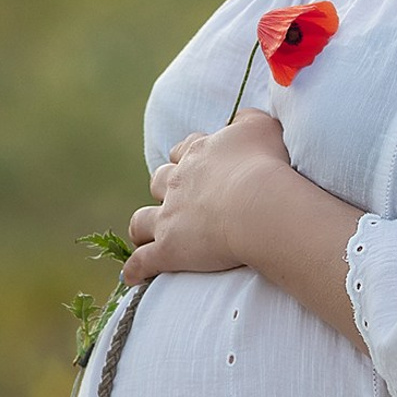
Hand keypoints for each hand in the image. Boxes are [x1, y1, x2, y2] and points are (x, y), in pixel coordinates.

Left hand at [123, 108, 293, 282]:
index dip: (187, 159)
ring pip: (142, 220)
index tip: (195, 166)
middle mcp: (178, 182)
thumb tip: (237, 120)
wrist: (258, 203)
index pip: (184, 151)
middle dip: (163, 190)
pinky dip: (135, 269)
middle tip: (175, 201)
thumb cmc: (264, 164)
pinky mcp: (168, 248)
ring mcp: (169, 216)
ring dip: (142, 228)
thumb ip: (247, 120)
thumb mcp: (261, 127)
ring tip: (146, 236)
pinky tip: (131, 277)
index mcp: (198, 153)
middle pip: (159, 182)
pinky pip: (143, 261)